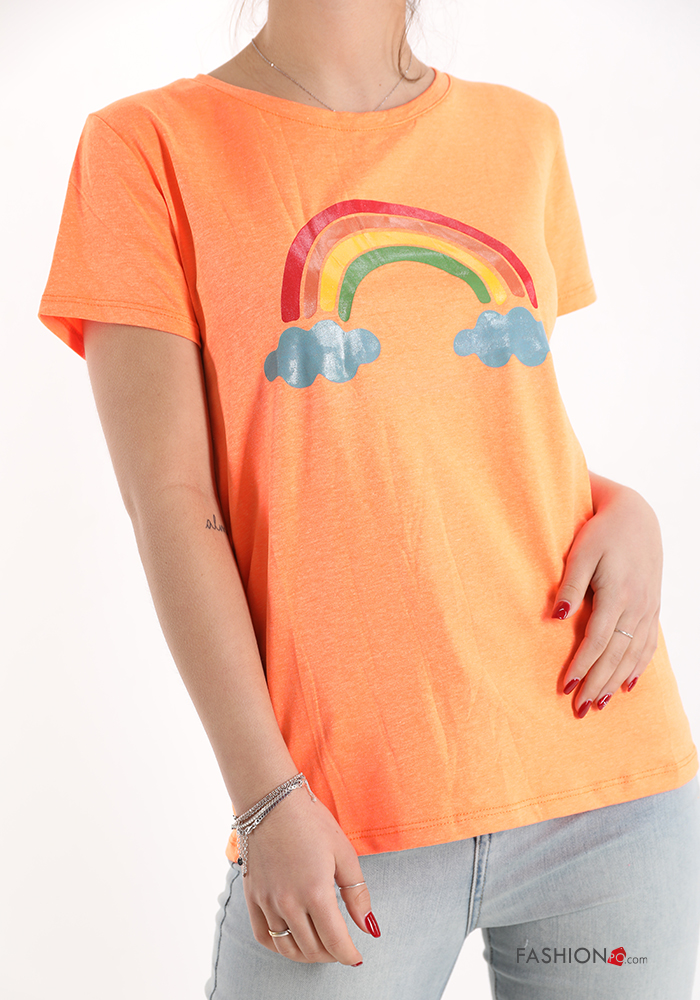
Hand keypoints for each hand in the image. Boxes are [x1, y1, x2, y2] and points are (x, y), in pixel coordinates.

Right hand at [242, 785, 377, 963]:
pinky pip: (263, 935)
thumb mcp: (344, 852)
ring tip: (320, 946)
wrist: (271, 799)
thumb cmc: (311, 820)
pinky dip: (279, 945)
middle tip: (341, 946)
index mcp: (316, 892)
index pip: (336, 942)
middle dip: (332, 954)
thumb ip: (357, 893)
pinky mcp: (252, 896)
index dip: (349, 955)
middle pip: (313, 949)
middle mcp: (289, 903)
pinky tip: (291, 939)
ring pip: (288, 947)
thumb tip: (370, 927)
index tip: (357, 957)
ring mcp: (267, 901)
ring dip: (307, 954)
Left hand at [553, 476, 661, 717]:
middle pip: (616, 655)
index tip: (565, 686)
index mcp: (617, 594)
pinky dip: (637, 668)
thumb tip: (557, 617)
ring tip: (599, 704)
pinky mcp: (652, 608)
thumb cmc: (601, 532)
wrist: (636, 517)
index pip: (598, 640)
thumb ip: (570, 584)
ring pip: (633, 655)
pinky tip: (627, 685)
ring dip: (615, 682)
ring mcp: (648, 609)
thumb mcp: (581, 552)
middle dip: (597, 684)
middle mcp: (637, 606)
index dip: (582, 665)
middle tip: (579, 709)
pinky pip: (647, 645)